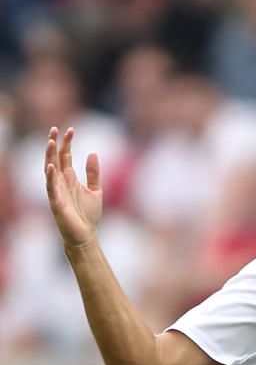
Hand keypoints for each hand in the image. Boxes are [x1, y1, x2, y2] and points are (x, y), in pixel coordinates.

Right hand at [44, 127, 102, 251]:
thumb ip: (93, 173)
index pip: (65, 156)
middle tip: (54, 129)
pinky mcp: (56, 202)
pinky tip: (51, 166)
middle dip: (54, 144)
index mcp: (69, 178)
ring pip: (50, 170)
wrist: (86, 235)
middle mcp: (60, 182)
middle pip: (55, 159)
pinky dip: (50, 177)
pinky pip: (51, 188)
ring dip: (49, 156)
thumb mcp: (95, 190)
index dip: (67, 143)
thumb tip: (92, 153)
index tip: (71, 130)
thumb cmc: (88, 214)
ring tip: (50, 142)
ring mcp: (56, 191)